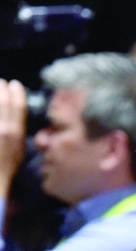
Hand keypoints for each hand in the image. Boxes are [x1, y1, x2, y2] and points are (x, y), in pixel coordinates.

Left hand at [0, 79, 26, 197]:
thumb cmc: (6, 168)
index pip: (18, 107)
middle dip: (1, 88)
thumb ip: (17, 134)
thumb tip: (15, 121)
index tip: (15, 84)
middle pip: (2, 101)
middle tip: (0, 82)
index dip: (17, 92)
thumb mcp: (19, 151)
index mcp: (15, 133)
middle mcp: (2, 128)